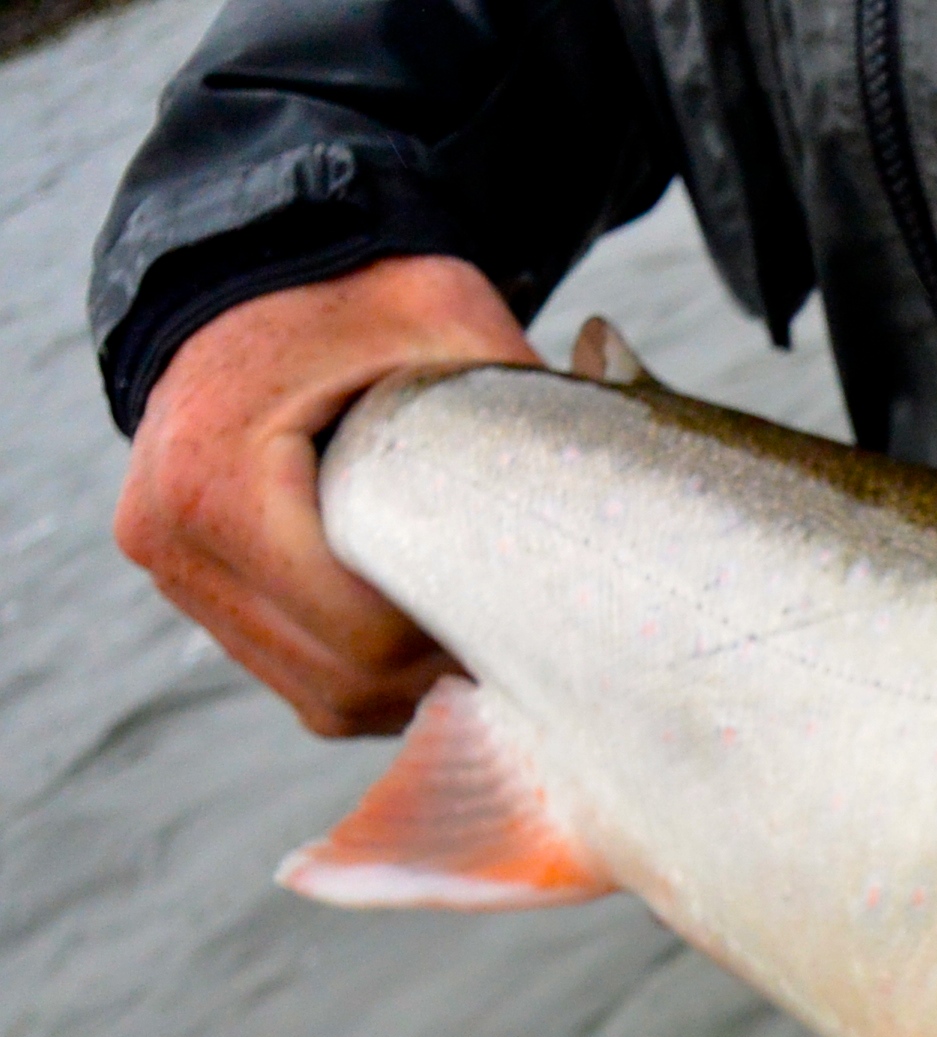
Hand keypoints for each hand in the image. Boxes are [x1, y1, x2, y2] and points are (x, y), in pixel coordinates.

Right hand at [116, 255, 537, 736]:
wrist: (249, 277)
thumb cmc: (350, 298)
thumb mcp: (440, 315)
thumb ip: (514, 395)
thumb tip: (601, 491)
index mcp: (218, 478)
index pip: (360, 631)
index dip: (456, 638)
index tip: (524, 612)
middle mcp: (172, 536)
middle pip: (341, 679)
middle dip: (439, 672)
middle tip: (524, 641)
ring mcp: (173, 570)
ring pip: (320, 695)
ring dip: (408, 687)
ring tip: (480, 636)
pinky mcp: (193, 587)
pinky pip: (296, 677)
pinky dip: (368, 674)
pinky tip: (427, 634)